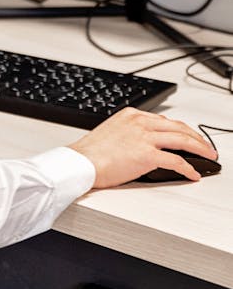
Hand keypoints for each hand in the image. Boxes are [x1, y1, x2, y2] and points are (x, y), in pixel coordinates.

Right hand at [69, 107, 217, 187]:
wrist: (80, 162)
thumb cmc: (90, 153)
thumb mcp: (110, 132)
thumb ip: (129, 134)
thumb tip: (142, 146)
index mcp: (131, 115)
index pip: (164, 120)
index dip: (180, 130)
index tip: (187, 137)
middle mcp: (140, 123)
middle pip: (178, 127)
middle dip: (196, 137)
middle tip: (206, 146)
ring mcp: (144, 138)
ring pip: (182, 140)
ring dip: (200, 149)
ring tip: (208, 156)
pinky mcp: (147, 155)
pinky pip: (175, 161)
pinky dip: (188, 168)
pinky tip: (193, 174)